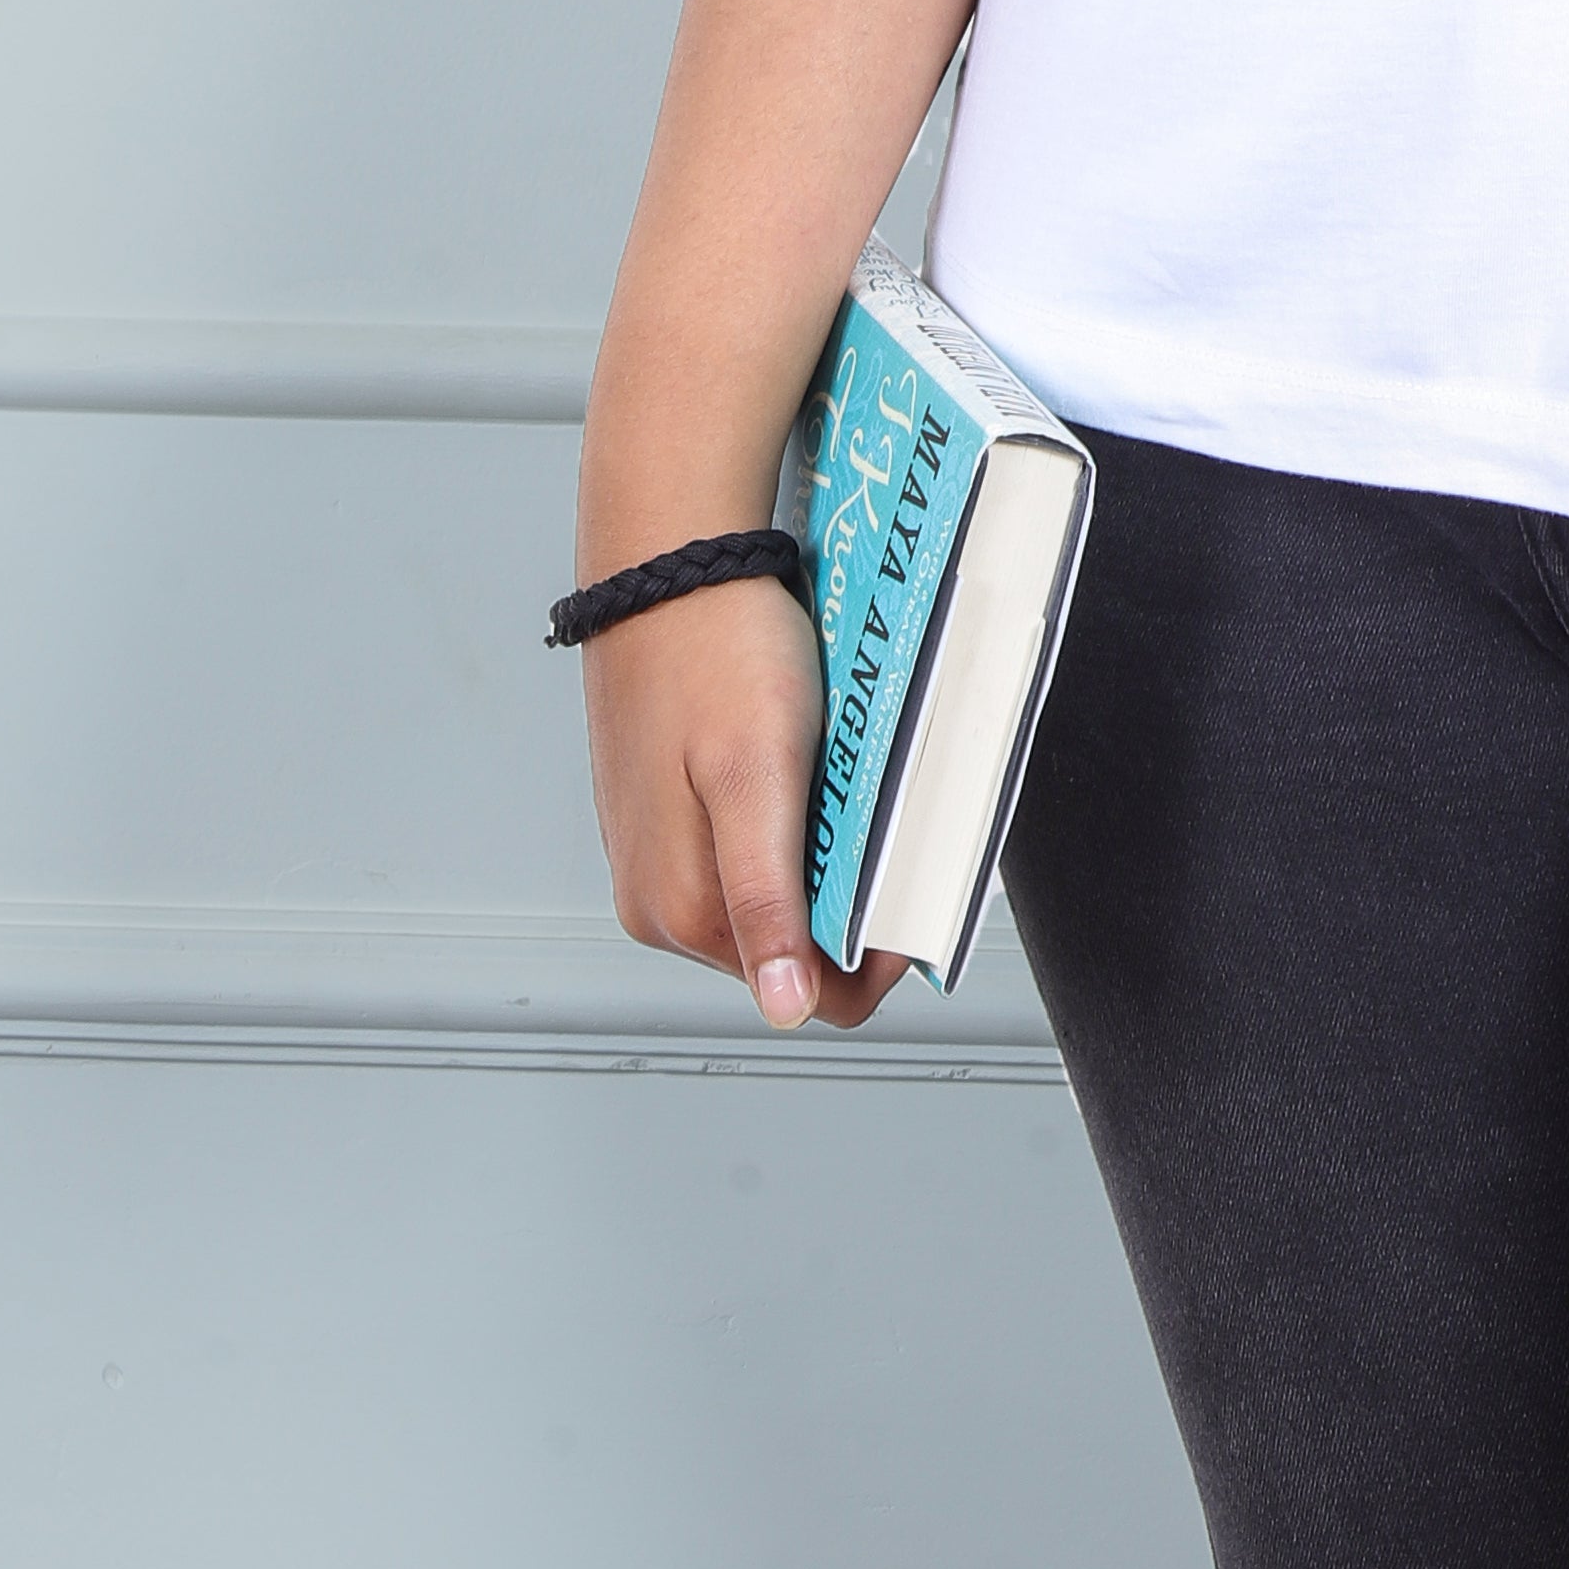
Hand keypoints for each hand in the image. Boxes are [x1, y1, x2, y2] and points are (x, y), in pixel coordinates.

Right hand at [581, 573, 904, 1034]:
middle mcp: (658, 905)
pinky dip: (791, 822)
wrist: (668, 563)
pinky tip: (803, 766)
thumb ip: (768, 900)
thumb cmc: (717, 653)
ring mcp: (656, 861)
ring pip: (774, 896)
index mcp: (681, 911)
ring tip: (840, 782)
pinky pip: (746, 852)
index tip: (912, 885)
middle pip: (793, 946)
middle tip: (879, 814)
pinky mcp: (663, 819)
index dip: (876, 954)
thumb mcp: (759, 777)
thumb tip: (784, 1006)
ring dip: (822, 855)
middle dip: (848, 895)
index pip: (812, 994)